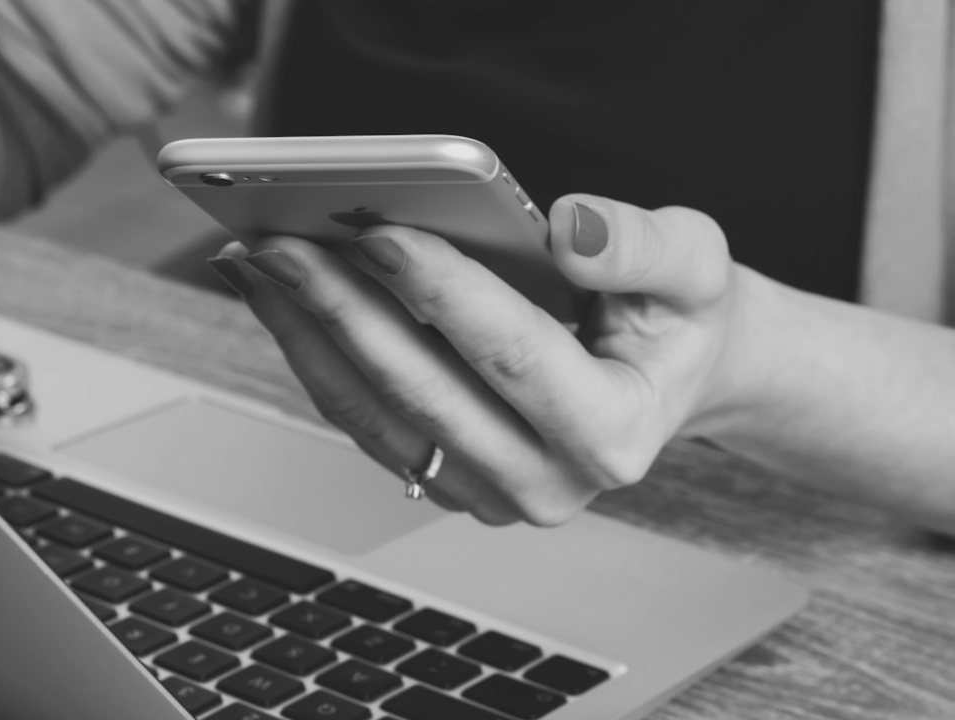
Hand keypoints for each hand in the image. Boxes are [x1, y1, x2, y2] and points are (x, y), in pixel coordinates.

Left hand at [209, 195, 746, 525]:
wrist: (666, 380)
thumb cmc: (676, 321)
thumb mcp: (697, 267)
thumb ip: (645, 245)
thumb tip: (569, 228)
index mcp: (614, 433)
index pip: (512, 356)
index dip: (442, 293)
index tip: (379, 231)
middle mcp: (545, 482)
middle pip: (421, 391)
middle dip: (343, 310)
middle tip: (280, 242)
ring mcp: (487, 493)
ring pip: (373, 414)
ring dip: (307, 334)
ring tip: (258, 261)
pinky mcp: (444, 480)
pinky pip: (362, 420)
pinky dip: (314, 354)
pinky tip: (281, 297)